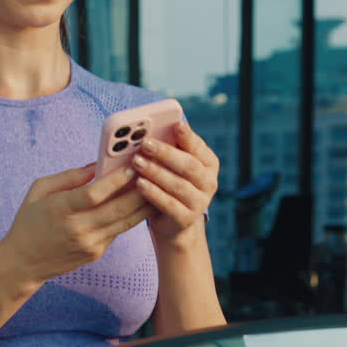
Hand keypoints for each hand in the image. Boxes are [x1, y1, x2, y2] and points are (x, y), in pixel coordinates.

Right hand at [0, 164, 155, 285]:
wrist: (23, 263)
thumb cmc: (29, 221)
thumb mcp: (40, 190)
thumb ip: (68, 177)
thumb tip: (96, 165)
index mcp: (61, 210)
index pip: (94, 194)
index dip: (115, 181)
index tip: (131, 166)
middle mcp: (78, 229)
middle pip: (118, 209)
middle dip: (140, 190)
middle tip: (154, 172)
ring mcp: (90, 244)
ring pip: (125, 222)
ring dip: (144, 204)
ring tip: (158, 187)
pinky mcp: (96, 253)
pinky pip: (118, 231)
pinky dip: (131, 216)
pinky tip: (142, 203)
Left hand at [130, 121, 218, 242]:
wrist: (173, 222)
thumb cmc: (170, 183)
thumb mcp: (172, 164)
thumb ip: (169, 147)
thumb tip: (151, 127)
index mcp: (209, 164)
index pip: (199, 147)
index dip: (188, 137)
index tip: (176, 124)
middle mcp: (209, 183)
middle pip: (189, 165)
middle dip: (165, 153)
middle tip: (145, 144)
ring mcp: (200, 203)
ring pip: (178, 185)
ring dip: (156, 172)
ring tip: (137, 162)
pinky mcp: (187, 219)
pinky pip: (169, 204)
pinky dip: (154, 193)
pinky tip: (139, 184)